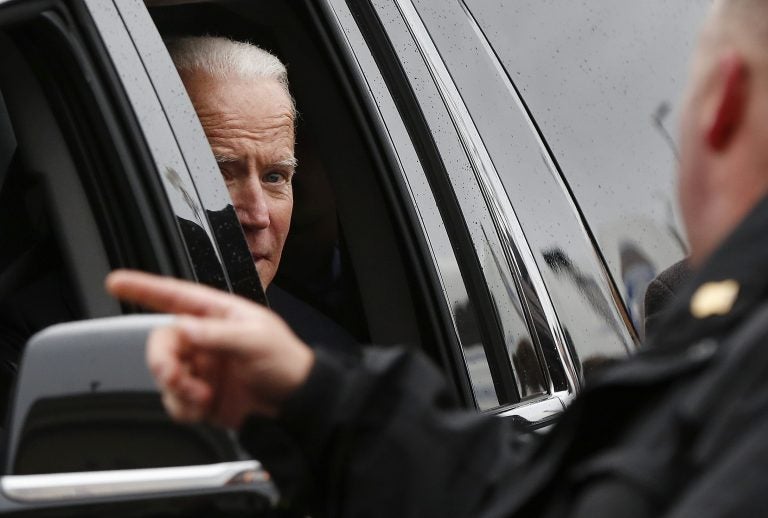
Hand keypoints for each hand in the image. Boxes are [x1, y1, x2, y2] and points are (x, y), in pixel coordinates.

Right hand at [105, 270, 313, 428]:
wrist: (295, 404)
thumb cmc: (286, 361)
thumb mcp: (256, 341)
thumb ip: (218, 334)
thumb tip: (185, 329)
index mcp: (218, 314)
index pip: (175, 296)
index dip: (145, 287)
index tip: (117, 281)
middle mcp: (205, 338)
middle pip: (162, 341)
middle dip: (162, 360)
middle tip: (175, 375)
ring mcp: (201, 367)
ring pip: (163, 373)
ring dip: (176, 387)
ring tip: (201, 394)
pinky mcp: (199, 395)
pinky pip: (173, 400)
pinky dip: (183, 406)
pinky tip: (204, 405)